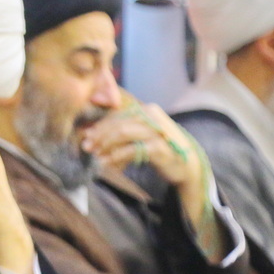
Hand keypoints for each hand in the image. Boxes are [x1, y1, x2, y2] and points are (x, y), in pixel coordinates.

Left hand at [81, 91, 226, 260]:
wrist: (188, 164)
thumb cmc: (160, 149)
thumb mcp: (142, 135)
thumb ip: (122, 132)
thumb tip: (91, 133)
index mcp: (147, 110)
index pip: (118, 115)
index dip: (100, 126)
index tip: (87, 136)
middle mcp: (153, 117)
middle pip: (118, 123)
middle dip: (99, 136)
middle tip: (86, 147)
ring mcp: (157, 131)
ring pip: (122, 134)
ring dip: (105, 145)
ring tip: (95, 155)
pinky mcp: (159, 147)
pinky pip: (130, 150)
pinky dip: (115, 157)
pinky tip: (105, 163)